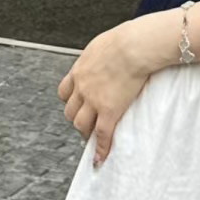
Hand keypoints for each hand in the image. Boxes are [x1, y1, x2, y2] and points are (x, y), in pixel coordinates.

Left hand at [57, 22, 152, 168]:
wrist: (133, 46)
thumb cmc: (125, 39)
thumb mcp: (103, 44)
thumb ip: (99, 55)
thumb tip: (105, 54)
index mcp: (80, 70)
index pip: (65, 92)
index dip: (71, 101)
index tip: (77, 106)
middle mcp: (82, 87)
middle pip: (71, 111)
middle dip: (77, 119)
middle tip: (86, 125)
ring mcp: (94, 101)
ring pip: (82, 125)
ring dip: (86, 133)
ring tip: (93, 139)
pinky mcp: (109, 111)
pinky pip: (103, 135)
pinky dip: (101, 150)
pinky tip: (100, 159)